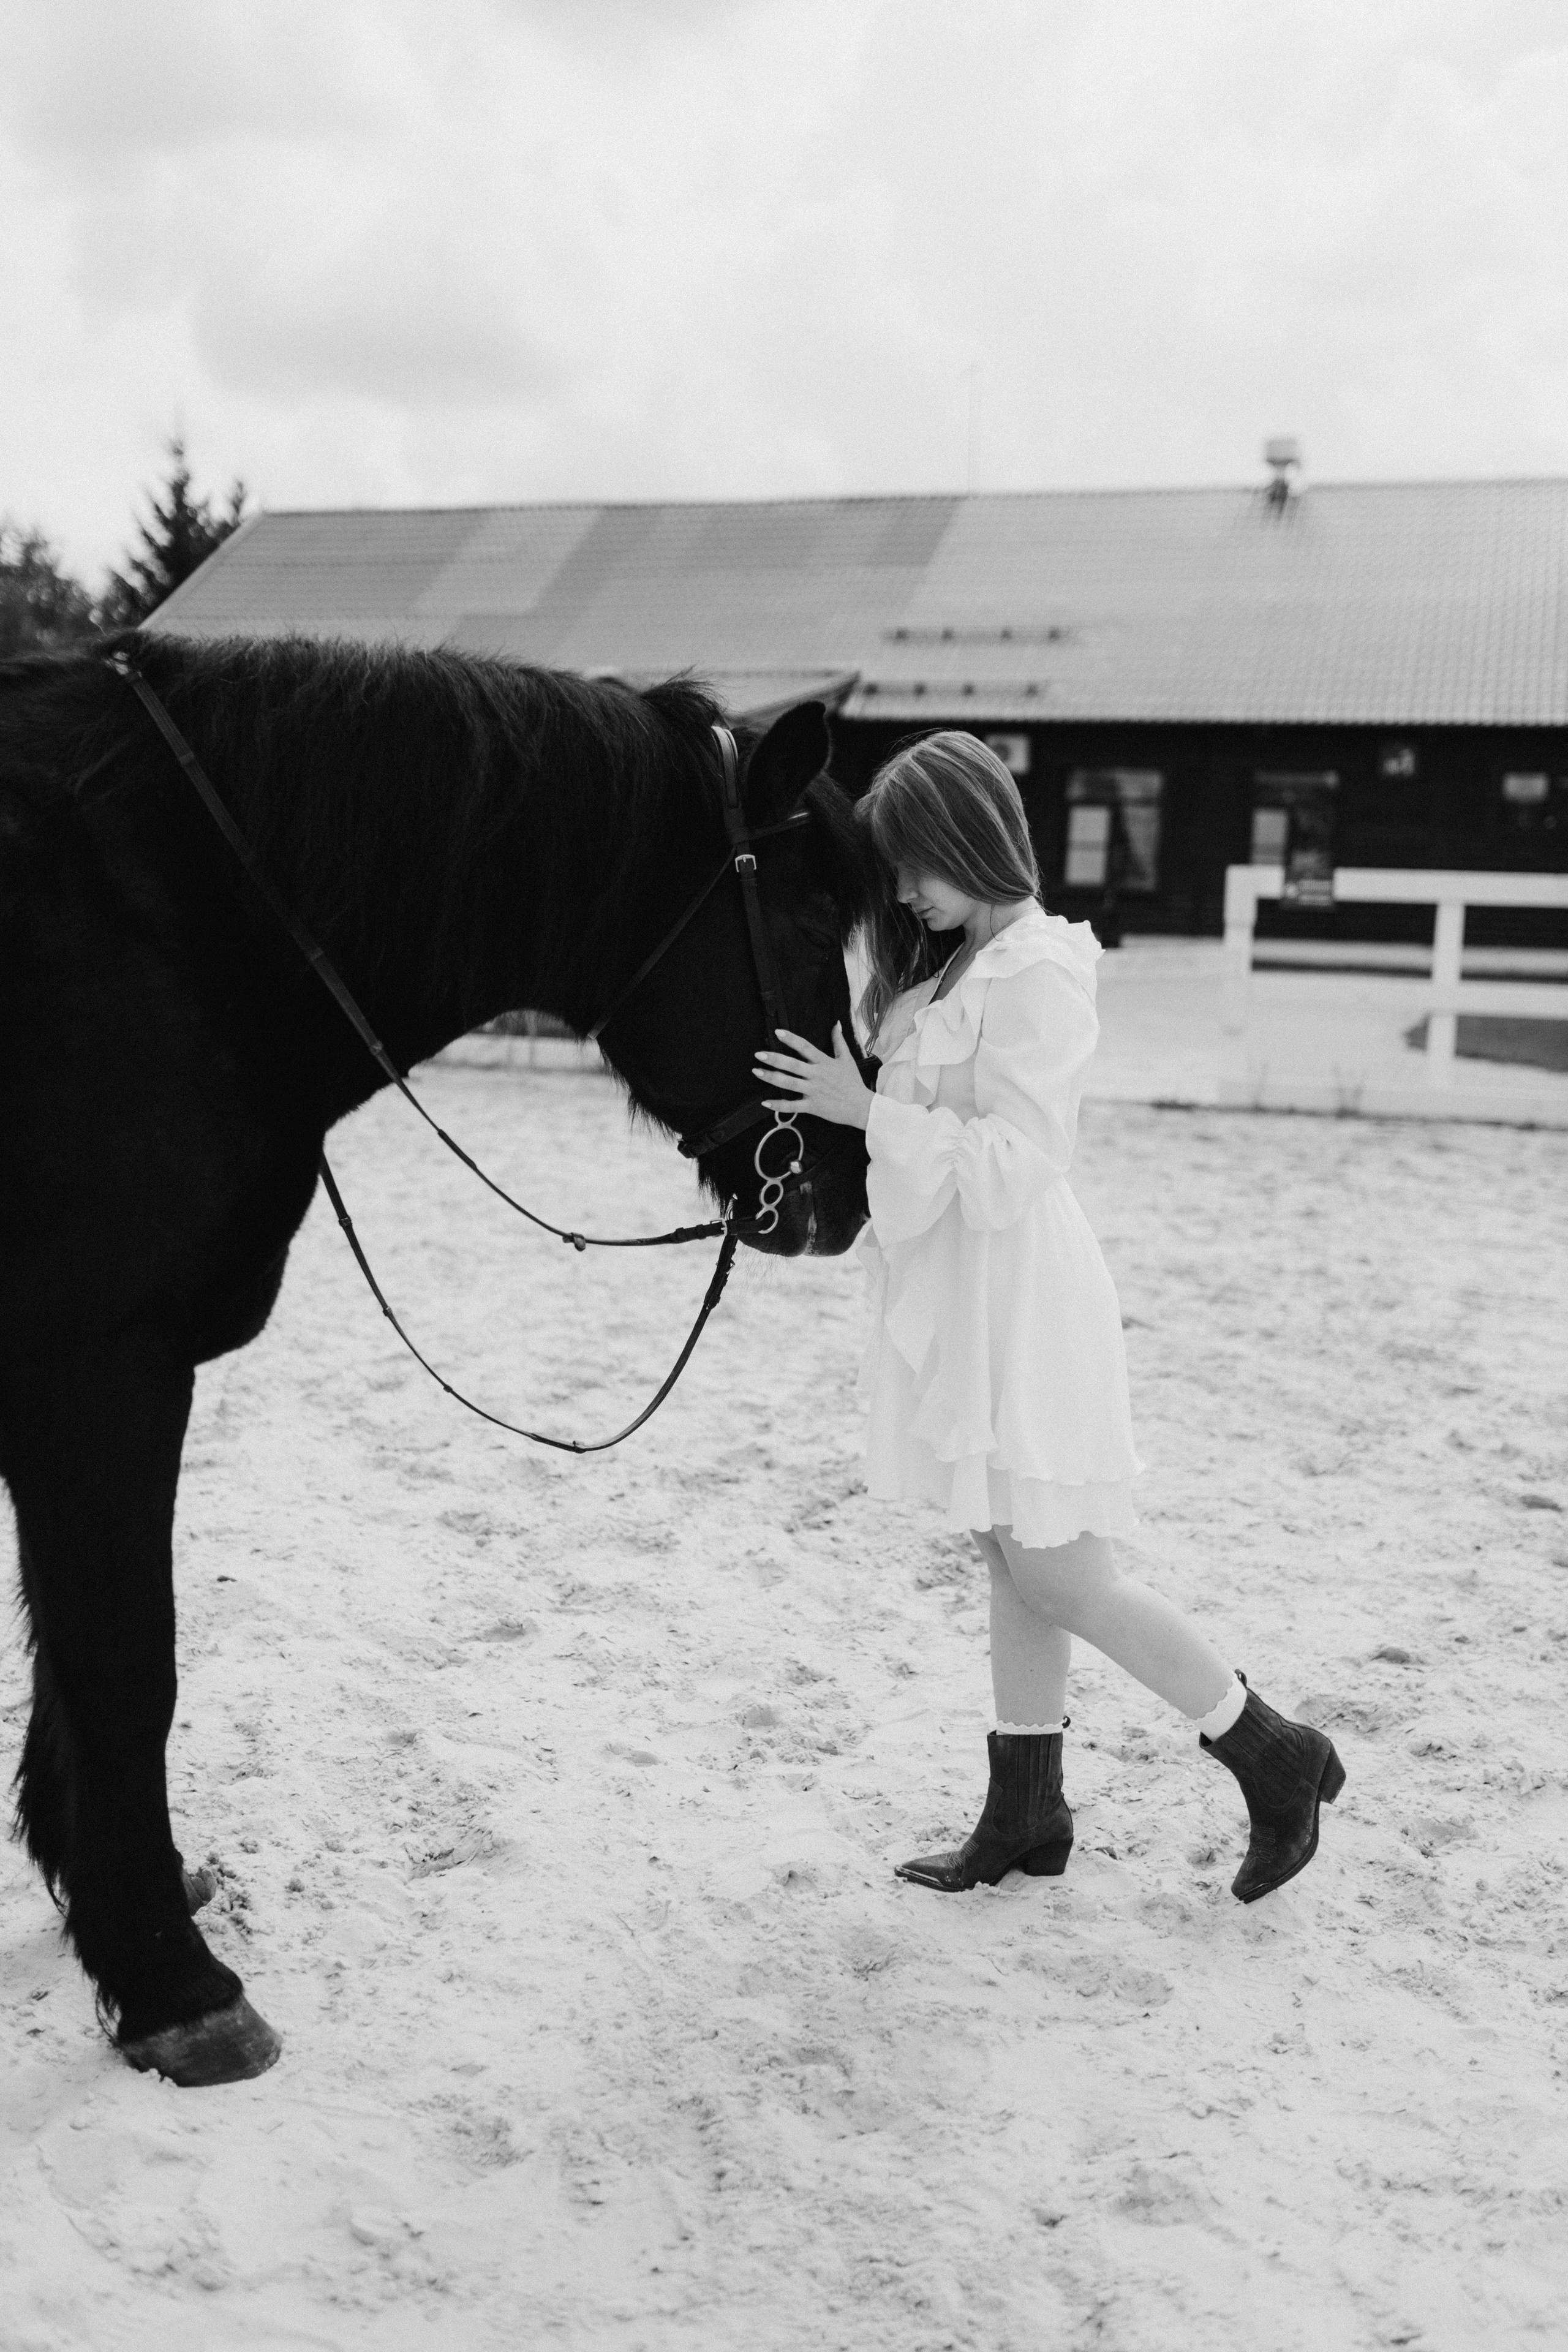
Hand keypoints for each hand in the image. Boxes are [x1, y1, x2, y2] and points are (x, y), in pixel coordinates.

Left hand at [754, 1024, 873, 1129]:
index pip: (805, 1047)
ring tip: (757, 1072)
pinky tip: (766, 1102)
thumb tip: (836, 1024)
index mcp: (823, 1063)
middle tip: (759, 1054)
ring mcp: (813, 1091)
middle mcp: (816, 1075)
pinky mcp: (812, 1106)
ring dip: (771, 1077)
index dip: (791, 1039)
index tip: (778, 1032)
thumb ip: (839, 1041)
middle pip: (792, 1065)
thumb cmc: (853, 1083)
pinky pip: (792, 1106)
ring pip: (788, 1083)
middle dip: (774, 1059)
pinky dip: (778, 1106)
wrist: (861, 1107)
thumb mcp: (847, 1059)